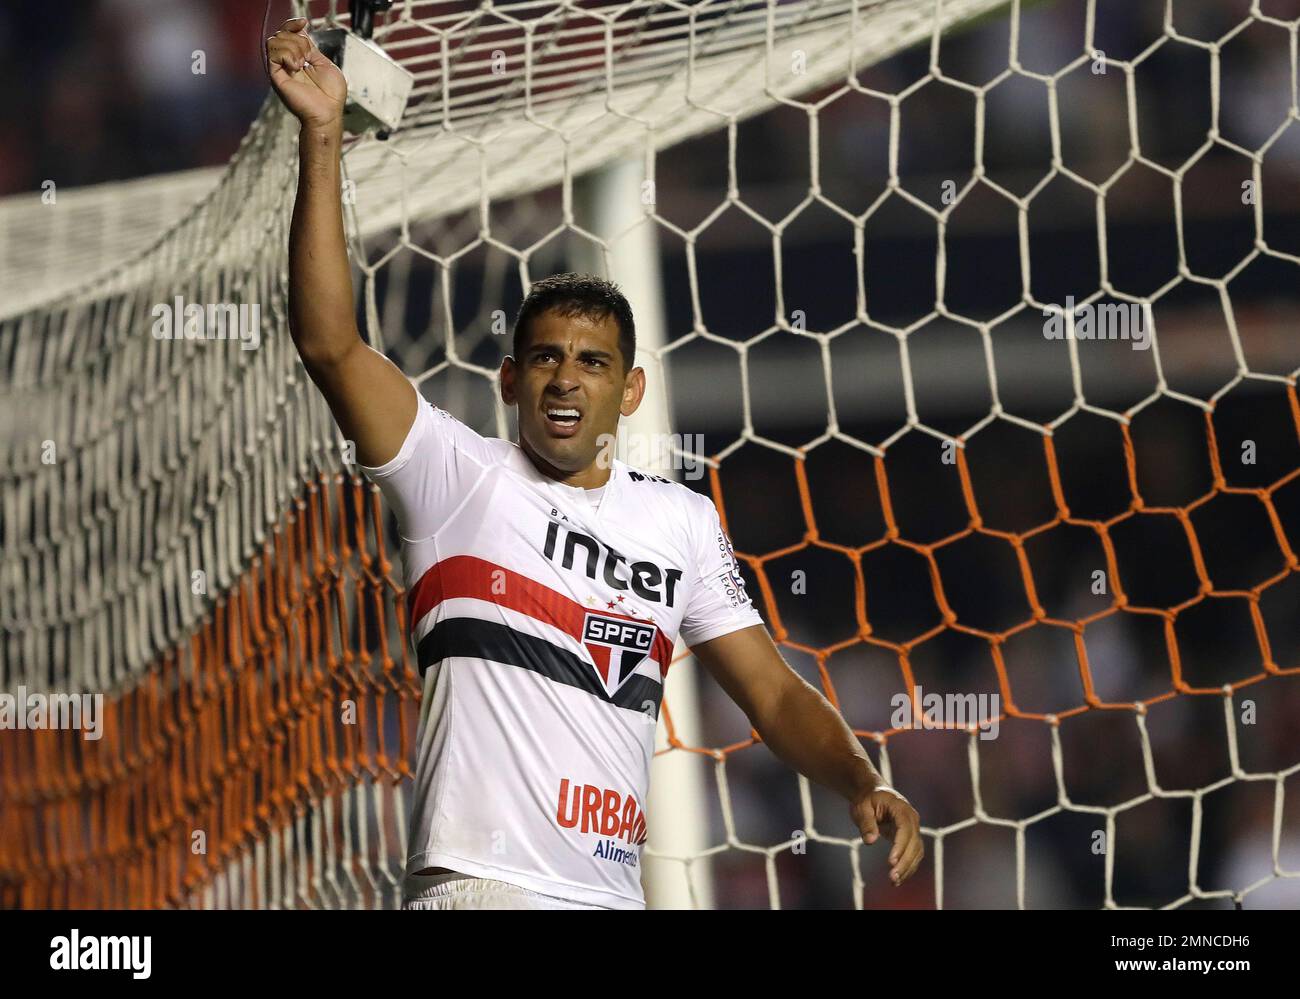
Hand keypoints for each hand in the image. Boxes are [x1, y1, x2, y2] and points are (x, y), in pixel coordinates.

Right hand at [267, 17, 346, 131]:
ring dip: (293, 47)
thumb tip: (302, 32)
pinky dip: (287, 54)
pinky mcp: (276, 75)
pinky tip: (296, 67)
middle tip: (307, 57)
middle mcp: (287, 61)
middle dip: (298, 39)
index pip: (289, 33)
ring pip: (276, 40)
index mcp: (299, 58)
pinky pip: (273, 52)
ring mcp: (281, 68)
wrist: (328, 113)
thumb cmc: (330, 95)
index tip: (303, 22)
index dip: (293, 24)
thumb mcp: (325, 64)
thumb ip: (312, 48)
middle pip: (282, 33)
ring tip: (302, 64)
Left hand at [851, 784, 923, 886]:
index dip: (900, 846)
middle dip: (904, 862)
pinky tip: (898, 878)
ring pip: (916, 852)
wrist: (873, 793)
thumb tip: (870, 841)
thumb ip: (866, 823)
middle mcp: (912, 819)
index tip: (891, 862)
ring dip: (907, 868)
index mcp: (901, 808)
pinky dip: (908, 867)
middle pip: (914, 843)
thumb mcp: (861, 807)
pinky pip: (913, 854)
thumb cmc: (867, 798)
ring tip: (894, 882)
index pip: (905, 829)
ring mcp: (913, 828)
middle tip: (892, 878)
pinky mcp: (910, 838)